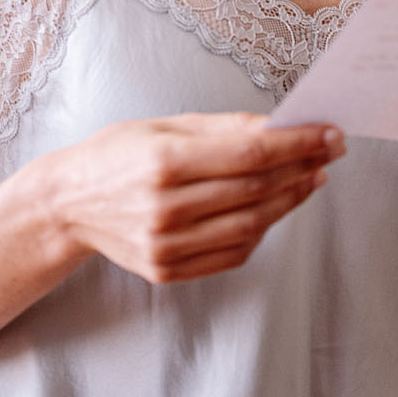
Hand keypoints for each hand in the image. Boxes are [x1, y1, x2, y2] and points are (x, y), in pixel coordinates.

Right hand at [40, 113, 343, 283]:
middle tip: (330, 153)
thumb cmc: (118, 155)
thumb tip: (281, 126)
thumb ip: (226, 127)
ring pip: (252, 226)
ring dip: (290, 201)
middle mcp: (164, 209)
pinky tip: (274, 208)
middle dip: (303, 169)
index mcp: (163, 163)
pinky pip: (233, 254)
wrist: (67, 204)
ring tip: (311, 179)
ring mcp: (166, 246)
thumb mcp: (166, 126)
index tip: (330, 134)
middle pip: (256, 191)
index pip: (251, 155)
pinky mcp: (167, 271)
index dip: (298, 145)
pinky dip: (262, 231)